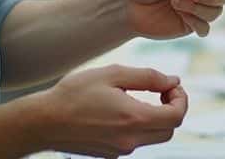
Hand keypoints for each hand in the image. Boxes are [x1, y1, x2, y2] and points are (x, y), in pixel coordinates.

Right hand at [36, 65, 187, 157]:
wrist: (44, 122)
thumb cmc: (75, 94)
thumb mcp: (112, 74)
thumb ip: (148, 77)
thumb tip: (173, 81)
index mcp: (134, 119)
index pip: (177, 116)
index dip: (181, 98)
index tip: (170, 85)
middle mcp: (131, 140)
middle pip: (169, 130)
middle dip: (172, 108)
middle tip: (160, 90)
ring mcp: (120, 150)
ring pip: (154, 138)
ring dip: (156, 118)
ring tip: (139, 98)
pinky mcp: (110, 154)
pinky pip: (135, 141)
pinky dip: (138, 126)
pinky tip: (120, 110)